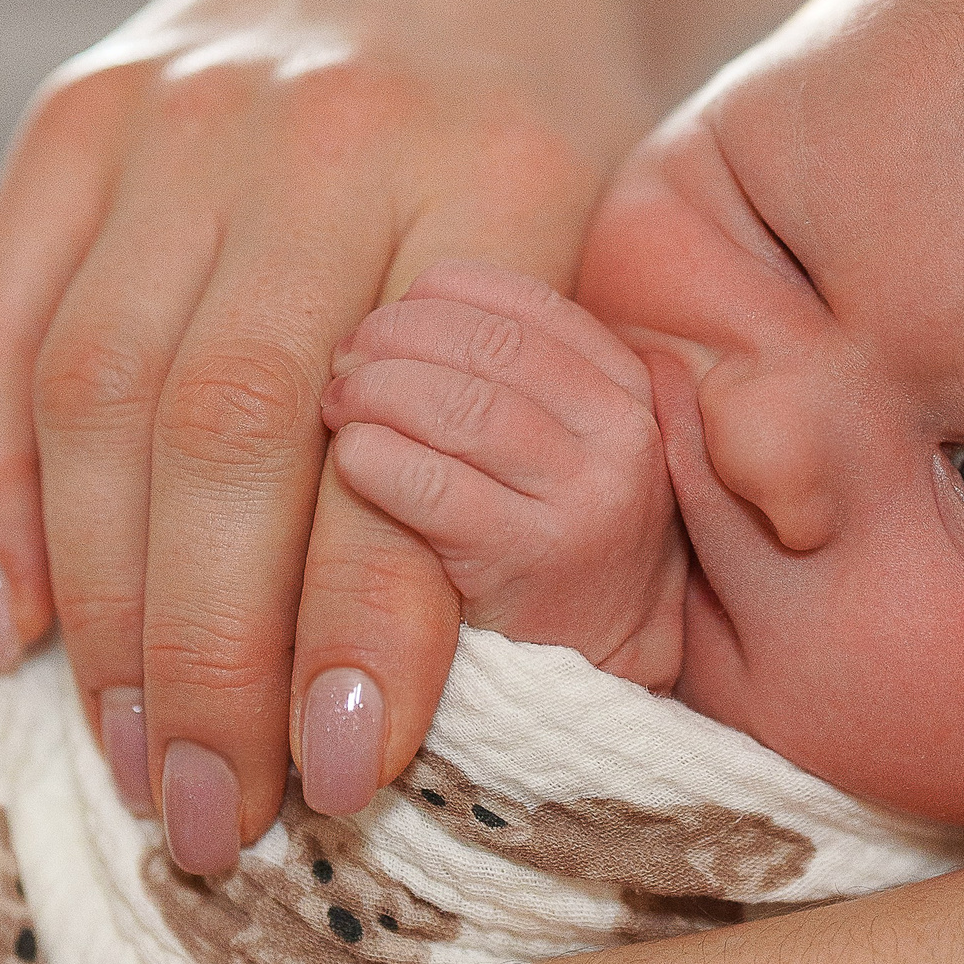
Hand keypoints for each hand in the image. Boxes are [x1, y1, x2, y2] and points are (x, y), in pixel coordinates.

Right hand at [0, 0, 652, 870]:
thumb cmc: (553, 133)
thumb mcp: (617, 249)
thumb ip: (566, 426)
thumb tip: (444, 674)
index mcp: (504, 169)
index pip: (411, 433)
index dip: (365, 622)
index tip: (339, 773)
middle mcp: (329, 133)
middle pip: (228, 429)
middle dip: (210, 653)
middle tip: (211, 817)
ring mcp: (183, 111)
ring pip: (99, 391)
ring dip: (101, 605)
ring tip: (132, 759)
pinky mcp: (76, 109)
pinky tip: (9, 626)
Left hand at [322, 259, 685, 689]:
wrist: (597, 666)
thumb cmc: (550, 536)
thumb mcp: (559, 439)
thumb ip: (505, 369)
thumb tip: (388, 303)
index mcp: (627, 387)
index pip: (520, 302)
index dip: (434, 297)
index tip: (382, 316)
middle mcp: (622, 435)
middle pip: (486, 344)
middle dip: (394, 338)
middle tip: (341, 362)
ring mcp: (587, 500)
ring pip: (461, 404)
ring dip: (376, 392)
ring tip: (335, 406)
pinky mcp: (535, 562)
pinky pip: (434, 485)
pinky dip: (377, 459)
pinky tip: (348, 460)